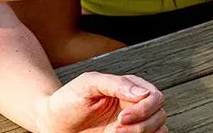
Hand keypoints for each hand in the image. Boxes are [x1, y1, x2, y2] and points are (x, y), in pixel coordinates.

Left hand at [41, 72, 166, 132]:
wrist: (53, 122)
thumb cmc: (69, 99)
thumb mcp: (88, 83)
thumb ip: (116, 83)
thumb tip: (142, 93)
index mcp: (130, 88)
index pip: (154, 97)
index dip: (143, 110)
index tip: (121, 118)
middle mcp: (136, 105)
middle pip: (159, 116)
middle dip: (140, 126)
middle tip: (115, 130)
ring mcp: (133, 123)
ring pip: (159, 130)